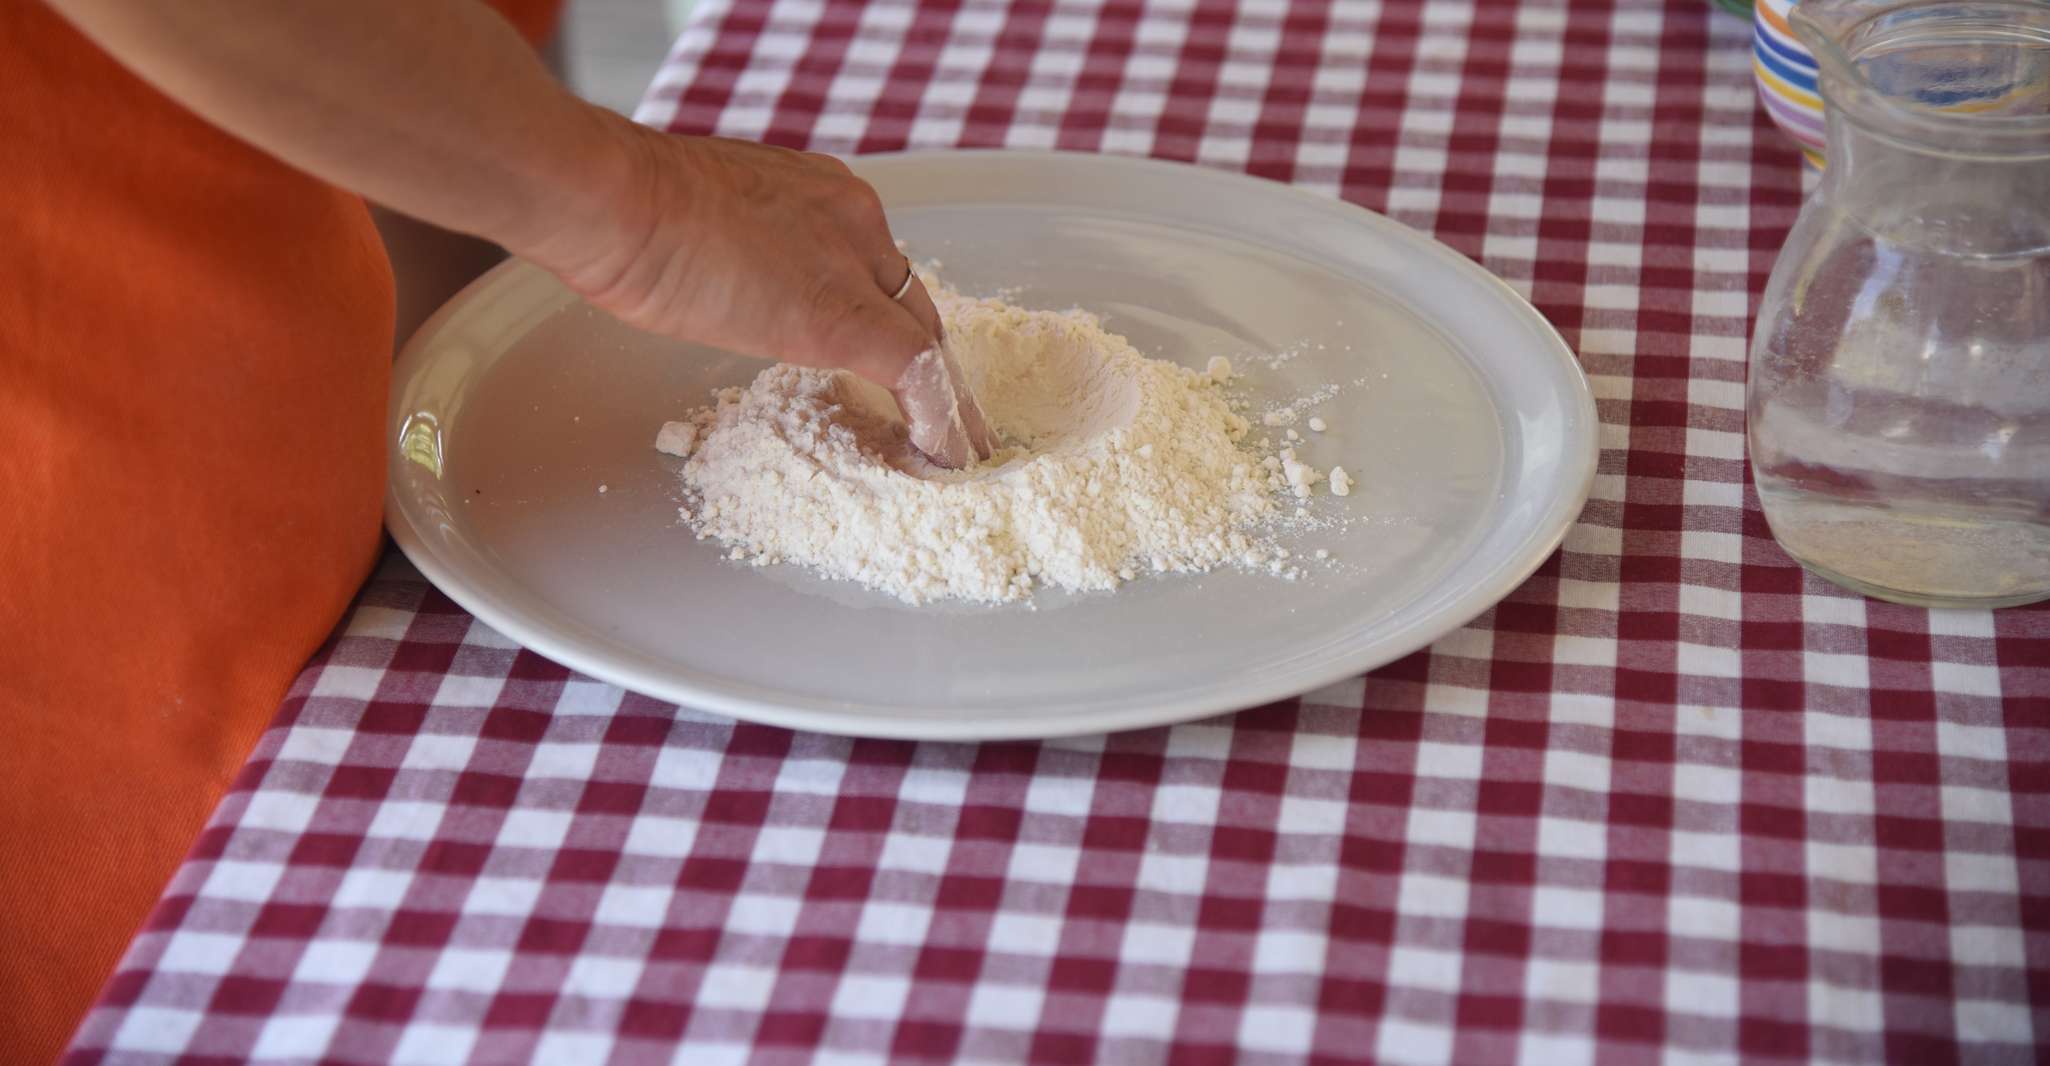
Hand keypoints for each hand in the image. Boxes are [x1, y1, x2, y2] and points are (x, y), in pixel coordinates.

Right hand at [523, 128, 993, 465]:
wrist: (614, 201)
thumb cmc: (630, 212)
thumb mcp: (709, 223)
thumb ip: (746, 253)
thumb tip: (736, 287)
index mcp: (820, 194)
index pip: (875, 267)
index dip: (889, 321)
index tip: (896, 361)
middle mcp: (854, 218)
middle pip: (909, 302)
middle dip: (926, 360)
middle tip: (945, 412)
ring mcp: (854, 263)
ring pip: (920, 334)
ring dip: (939, 392)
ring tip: (957, 442)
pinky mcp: (846, 318)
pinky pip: (913, 370)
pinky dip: (935, 416)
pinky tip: (944, 452)